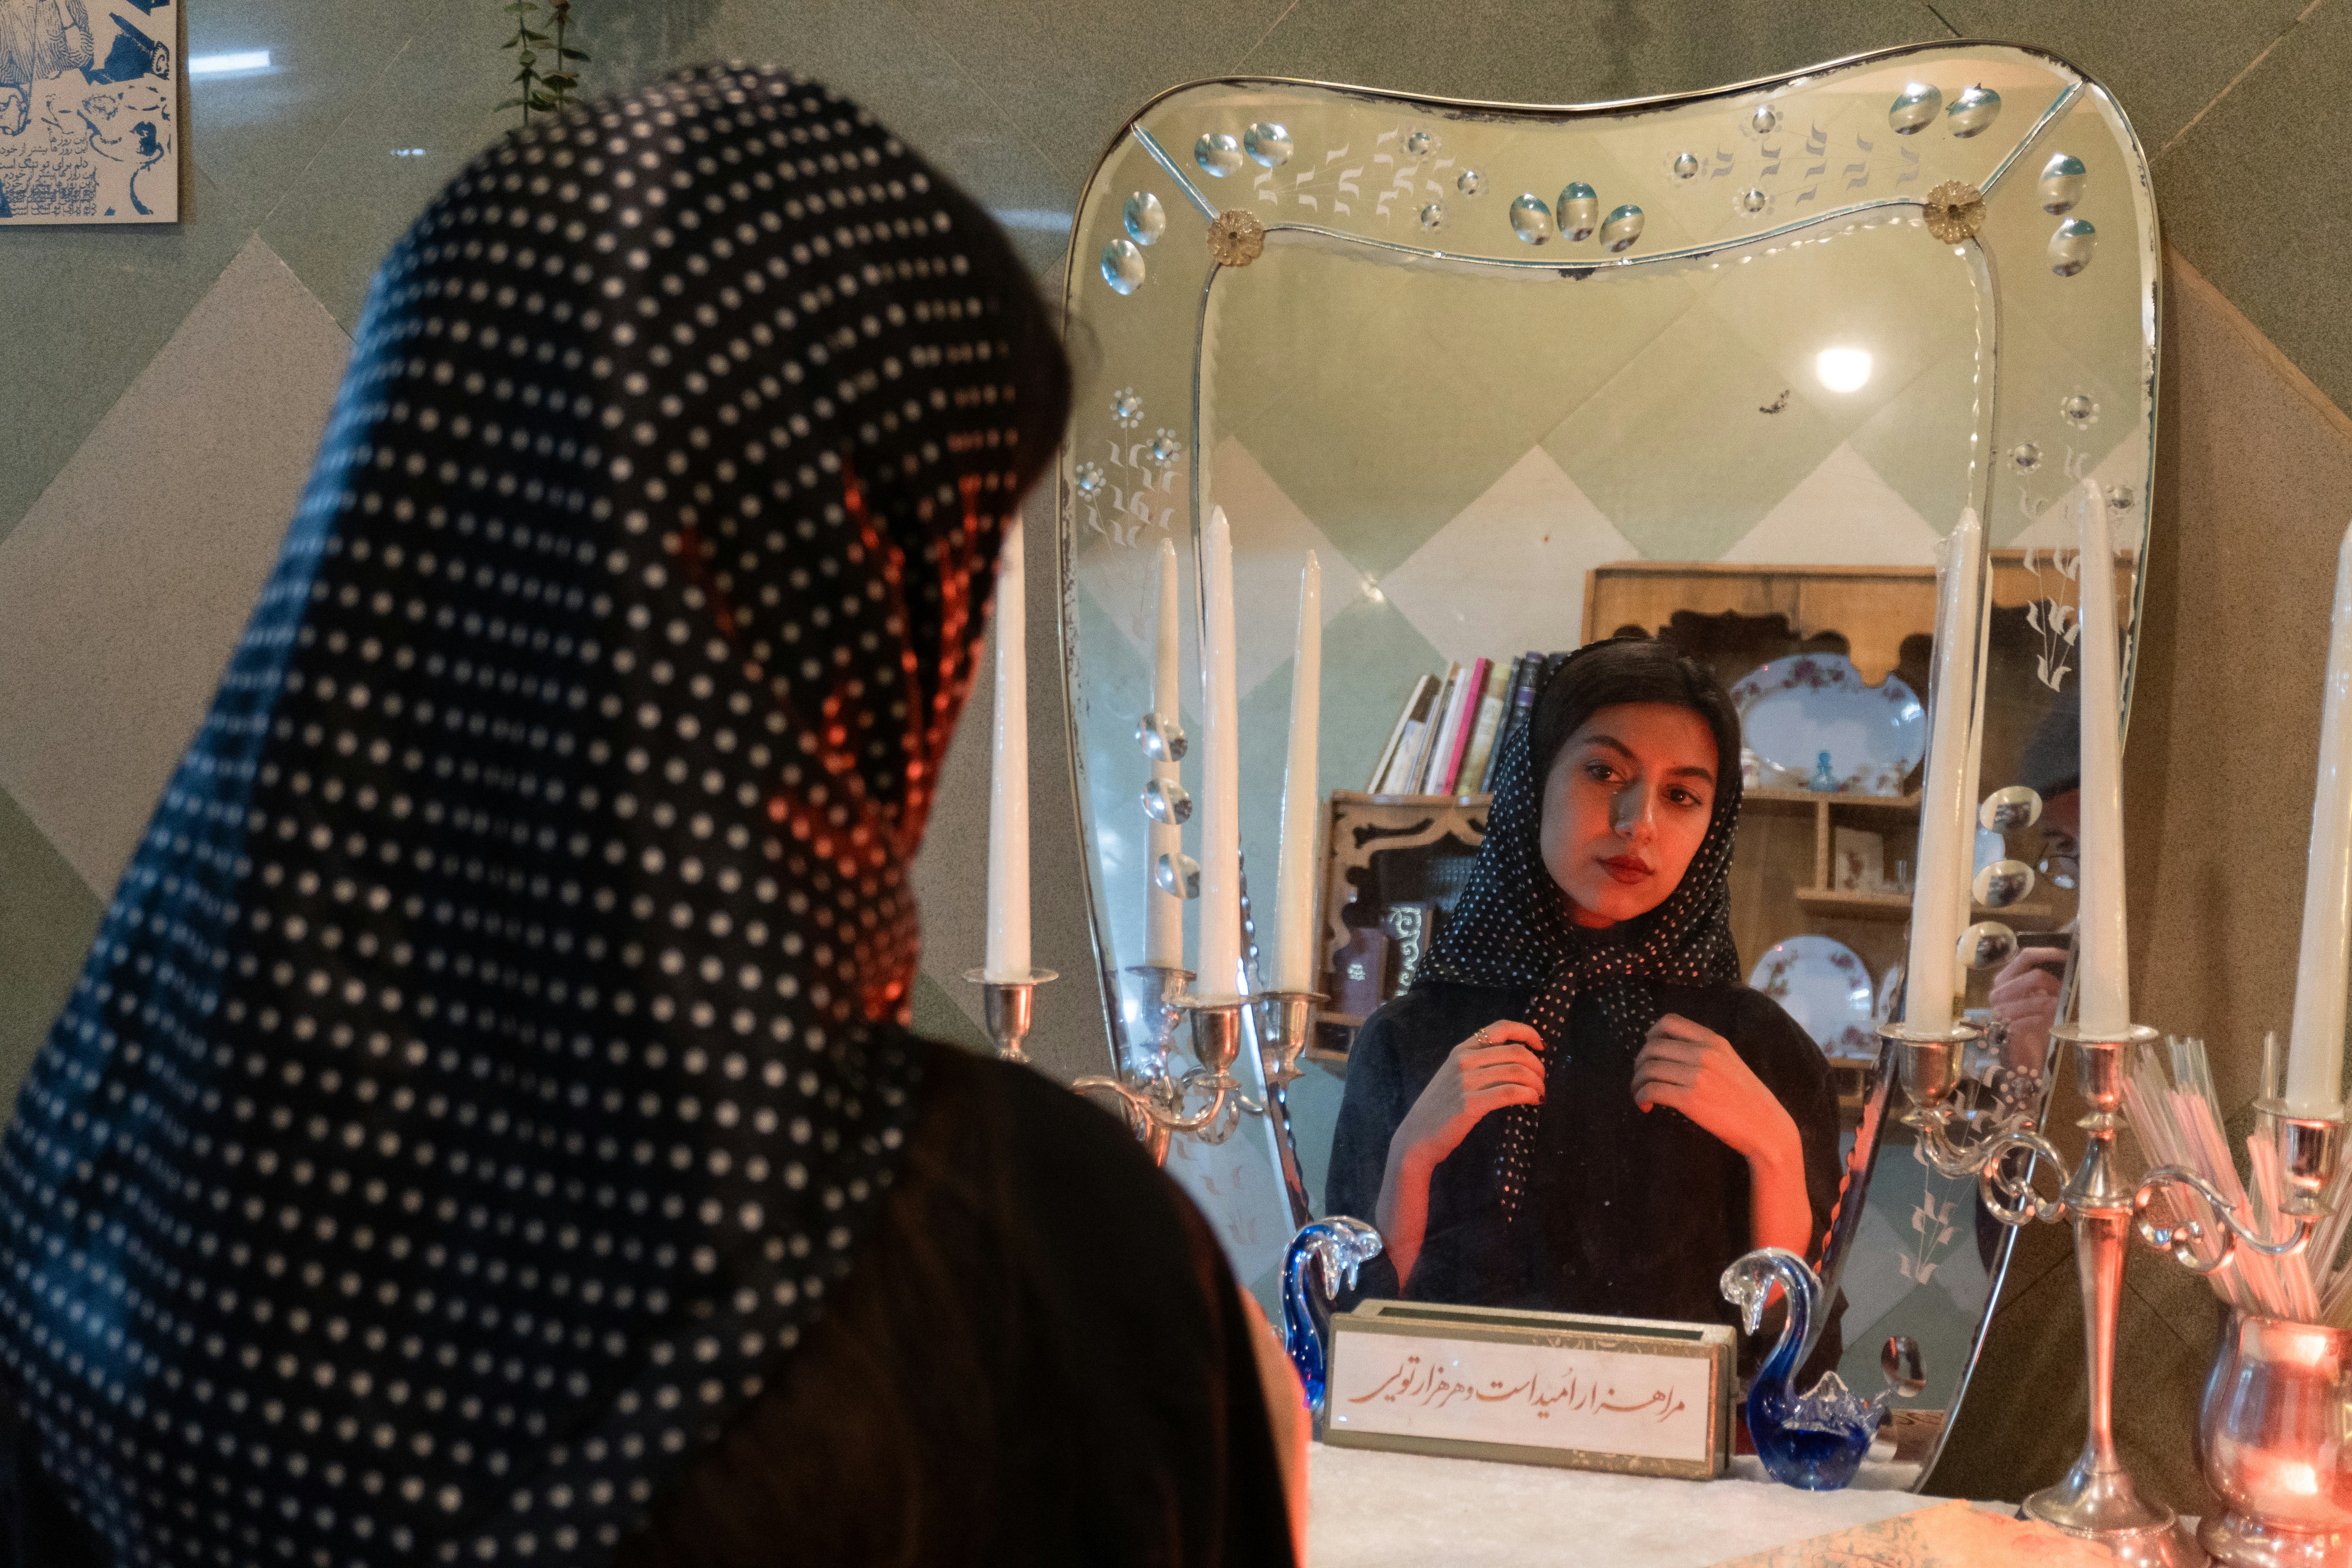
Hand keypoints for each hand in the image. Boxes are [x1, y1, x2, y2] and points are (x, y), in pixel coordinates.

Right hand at [1389, 1021, 1545, 1172]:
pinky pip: (1510, 1092)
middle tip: (1542, 1081)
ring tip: (1540, 1094)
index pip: (1500, 1028)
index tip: (1541, 1046)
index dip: (1527, 1032)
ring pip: (1517, 1071)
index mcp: (1460, 1051)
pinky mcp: (1470, 1103)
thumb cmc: (1439, 1110)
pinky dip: (1529, 1095)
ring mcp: (1466, 1081)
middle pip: (1516, 1052)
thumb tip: (1515, 1063)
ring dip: (1536, 1083)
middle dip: (1537, 1066)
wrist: (1416, 1137)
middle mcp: (1463, 1061)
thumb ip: (1478, 1065)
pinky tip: (1533, 1101)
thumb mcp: (1454, 1077)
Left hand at [1632, 1014, 1795, 1165]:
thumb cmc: (1746, 1100)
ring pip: (1648, 1068)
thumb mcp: (1730, 1063)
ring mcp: (1698, 1076)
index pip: (1669, 1022)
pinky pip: (1651, 1090)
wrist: (1766, 1128)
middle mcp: (1705, 1054)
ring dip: (1636, 1083)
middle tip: (1641, 1079)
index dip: (1651, 1035)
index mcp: (1714, 1041)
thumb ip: (1704, 1052)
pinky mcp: (1691, 1099)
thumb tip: (1668, 1051)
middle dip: (1639, 1063)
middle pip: (1652, 1046)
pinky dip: (1640, 1097)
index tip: (1649, 1051)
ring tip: (1640, 1095)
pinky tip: (1645, 1106)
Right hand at [1990, 948, 2067, 1077]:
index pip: (2026, 956)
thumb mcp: (2038, 997)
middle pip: (2035, 976)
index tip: (2069, 956)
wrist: (2023, 1055)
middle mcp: (1999, 992)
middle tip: (2065, 993)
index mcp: (2005, 979)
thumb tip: (2071, 964)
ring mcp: (2002, 1011)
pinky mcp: (2008, 1028)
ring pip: (2040, 999)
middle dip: (2057, 984)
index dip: (2050, 953)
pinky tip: (2050, 1025)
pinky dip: (2049, 1021)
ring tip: (2060, 1011)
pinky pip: (2037, 1019)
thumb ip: (2045, 982)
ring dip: (2056, 1005)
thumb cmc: (2033, 1023)